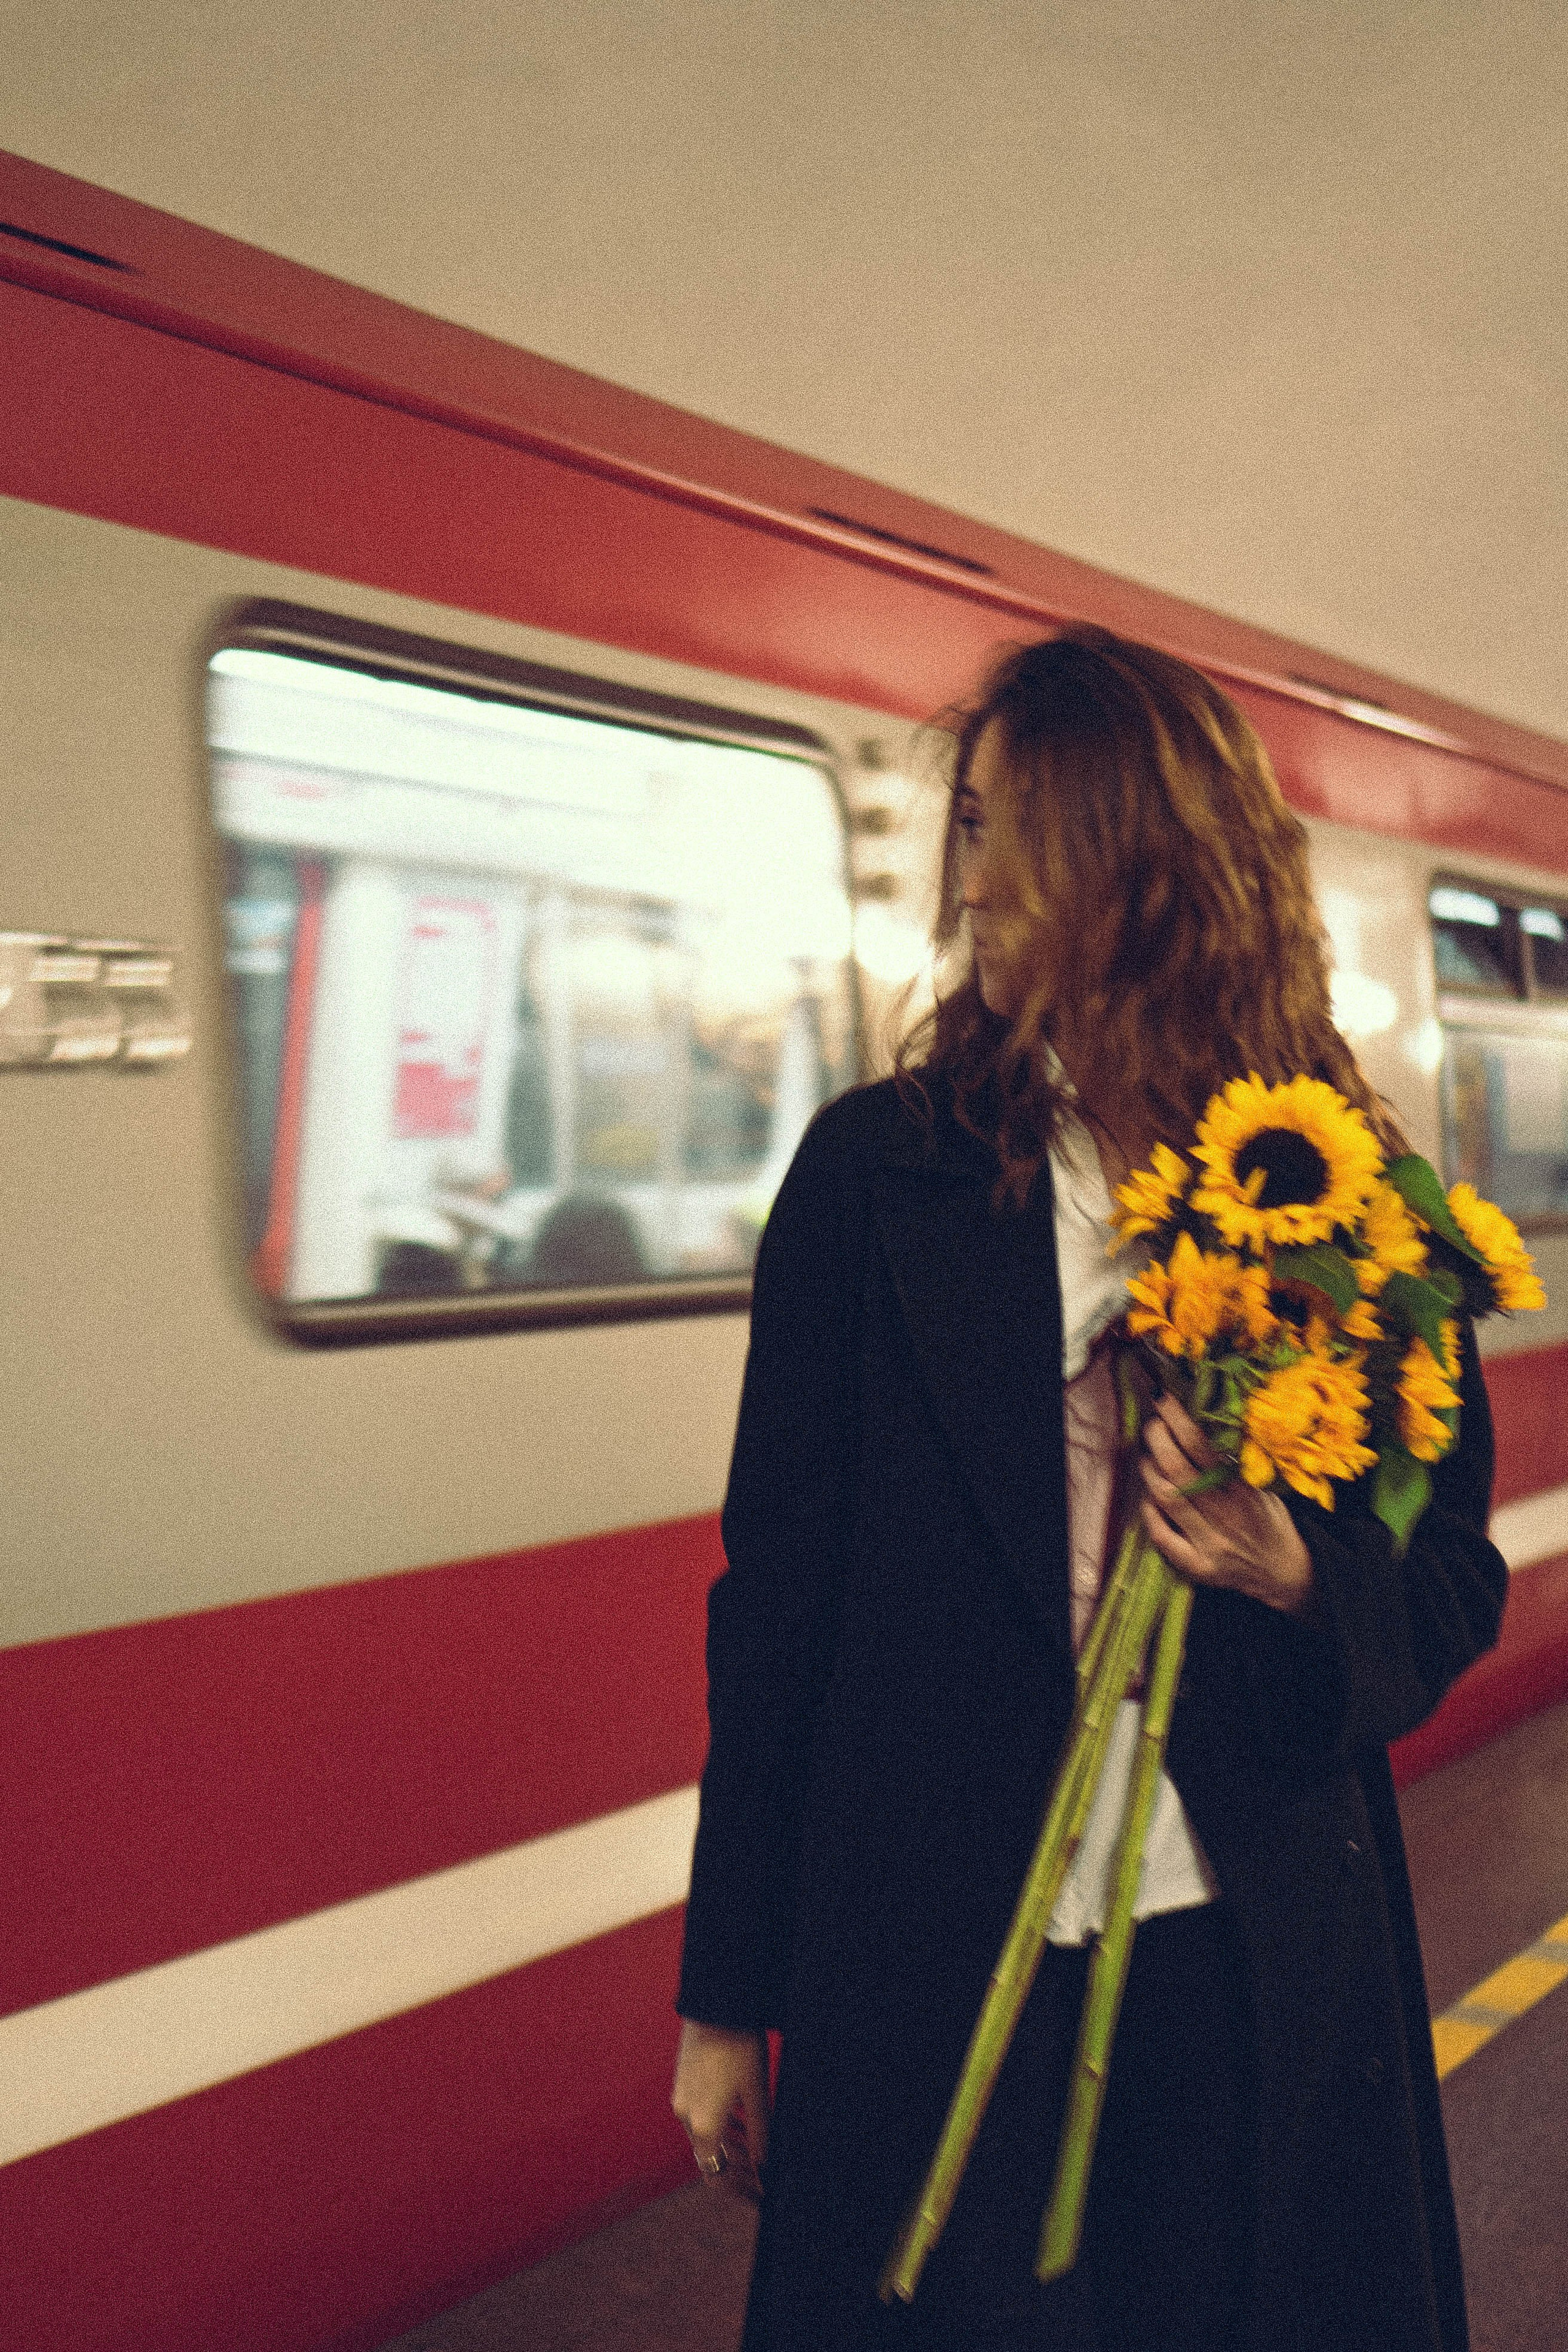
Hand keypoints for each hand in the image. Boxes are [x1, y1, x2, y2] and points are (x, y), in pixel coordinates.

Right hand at [671, 2020, 769, 2199]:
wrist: (716, 2005)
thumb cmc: (740, 2047)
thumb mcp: (757, 2095)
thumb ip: (760, 2137)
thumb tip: (765, 2169)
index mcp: (703, 2125)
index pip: (716, 2178)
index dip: (740, 2191)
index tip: (761, 2194)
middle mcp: (685, 2117)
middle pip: (711, 2159)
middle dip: (738, 2171)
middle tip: (764, 2176)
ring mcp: (682, 2099)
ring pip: (706, 2138)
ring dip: (730, 2149)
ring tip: (758, 2152)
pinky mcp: (683, 2083)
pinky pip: (700, 2117)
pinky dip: (720, 2127)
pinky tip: (742, 2124)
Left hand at [1139, 1394, 1313, 1615]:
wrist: (1285, 1573)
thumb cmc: (1270, 1521)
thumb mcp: (1263, 1487)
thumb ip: (1236, 1463)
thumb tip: (1203, 1423)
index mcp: (1243, 1491)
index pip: (1202, 1447)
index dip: (1177, 1420)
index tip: (1163, 1400)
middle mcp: (1225, 1516)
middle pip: (1177, 1469)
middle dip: (1157, 1439)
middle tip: (1152, 1424)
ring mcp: (1210, 1544)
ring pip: (1166, 1499)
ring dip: (1149, 1471)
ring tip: (1147, 1456)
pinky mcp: (1198, 1567)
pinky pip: (1162, 1536)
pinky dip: (1150, 1513)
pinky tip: (1150, 1497)